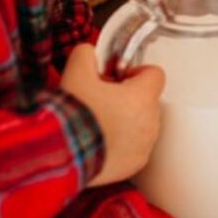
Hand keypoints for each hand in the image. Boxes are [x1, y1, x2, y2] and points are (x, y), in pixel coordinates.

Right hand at [60, 44, 164, 186]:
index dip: (135, 72)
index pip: (155, 74)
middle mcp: (151, 121)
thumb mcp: (76, 73)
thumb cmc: (74, 115)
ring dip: (126, 121)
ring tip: (98, 122)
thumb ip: (87, 54)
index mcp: (143, 96)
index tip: (117, 78)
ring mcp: (145, 145)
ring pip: (142, 124)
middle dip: (128, 97)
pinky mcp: (135, 164)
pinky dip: (121, 143)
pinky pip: (134, 147)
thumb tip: (89, 53)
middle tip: (101, 100)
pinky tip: (99, 141)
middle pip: (147, 100)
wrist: (62, 154)